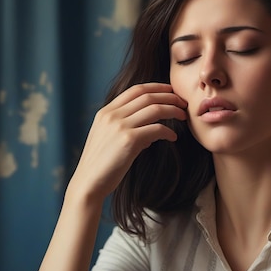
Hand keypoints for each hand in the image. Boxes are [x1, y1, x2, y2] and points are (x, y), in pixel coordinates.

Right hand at [68, 82, 186, 203]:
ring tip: (183, 116)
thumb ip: (126, 130)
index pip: (135, 90)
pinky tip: (173, 137)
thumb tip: (150, 133)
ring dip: (173, 110)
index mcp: (105, 112)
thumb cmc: (100, 166)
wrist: (88, 183)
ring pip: (154, 108)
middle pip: (147, 96)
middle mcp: (112, 115)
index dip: (156, 87)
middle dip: (169, 96)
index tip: (170, 91)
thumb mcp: (108, 140)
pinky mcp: (129, 140)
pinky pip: (156, 129)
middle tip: (182, 103)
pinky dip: (168, 131)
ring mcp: (120, 126)